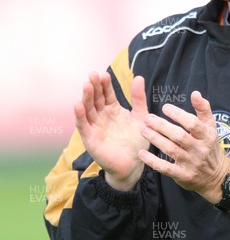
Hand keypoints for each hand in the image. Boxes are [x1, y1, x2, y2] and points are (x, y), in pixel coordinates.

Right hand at [74, 72, 148, 190]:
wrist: (134, 165)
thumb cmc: (136, 141)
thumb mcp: (140, 116)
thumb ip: (138, 98)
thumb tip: (139, 77)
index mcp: (113, 109)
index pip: (107, 93)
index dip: (105, 84)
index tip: (105, 74)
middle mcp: (101, 116)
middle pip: (95, 98)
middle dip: (94, 87)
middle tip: (93, 75)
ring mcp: (94, 126)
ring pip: (88, 109)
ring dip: (86, 97)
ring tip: (87, 85)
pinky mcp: (90, 138)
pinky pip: (83, 125)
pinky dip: (80, 115)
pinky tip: (78, 105)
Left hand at [139, 91, 229, 203]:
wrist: (216, 176)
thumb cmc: (210, 146)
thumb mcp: (211, 127)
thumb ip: (203, 109)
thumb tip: (195, 93)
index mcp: (207, 136)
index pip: (192, 123)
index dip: (178, 115)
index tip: (165, 108)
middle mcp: (200, 149)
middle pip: (179, 136)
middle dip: (162, 126)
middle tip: (148, 118)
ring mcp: (191, 163)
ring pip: (171, 150)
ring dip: (155, 139)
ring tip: (143, 130)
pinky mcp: (183, 175)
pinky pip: (166, 168)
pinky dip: (153, 161)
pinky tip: (142, 154)